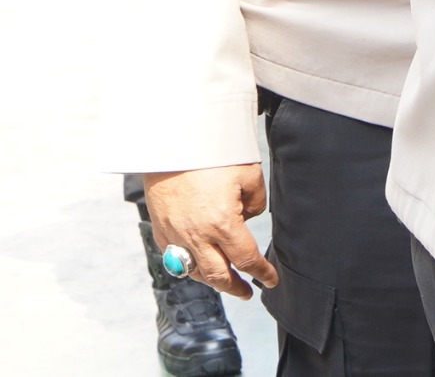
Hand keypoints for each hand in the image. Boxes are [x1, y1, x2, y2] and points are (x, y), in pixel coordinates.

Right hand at [143, 165, 275, 298]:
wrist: (171, 144)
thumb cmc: (213, 156)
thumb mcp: (249, 175)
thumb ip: (256, 203)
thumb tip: (249, 218)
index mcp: (223, 224)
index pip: (246, 259)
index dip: (261, 272)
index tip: (271, 280)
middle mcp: (197, 235)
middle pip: (218, 275)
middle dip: (234, 287)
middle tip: (247, 293)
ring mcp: (175, 234)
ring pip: (193, 270)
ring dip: (212, 280)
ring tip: (226, 282)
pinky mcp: (161, 228)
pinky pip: (174, 257)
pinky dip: (188, 266)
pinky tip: (199, 265)